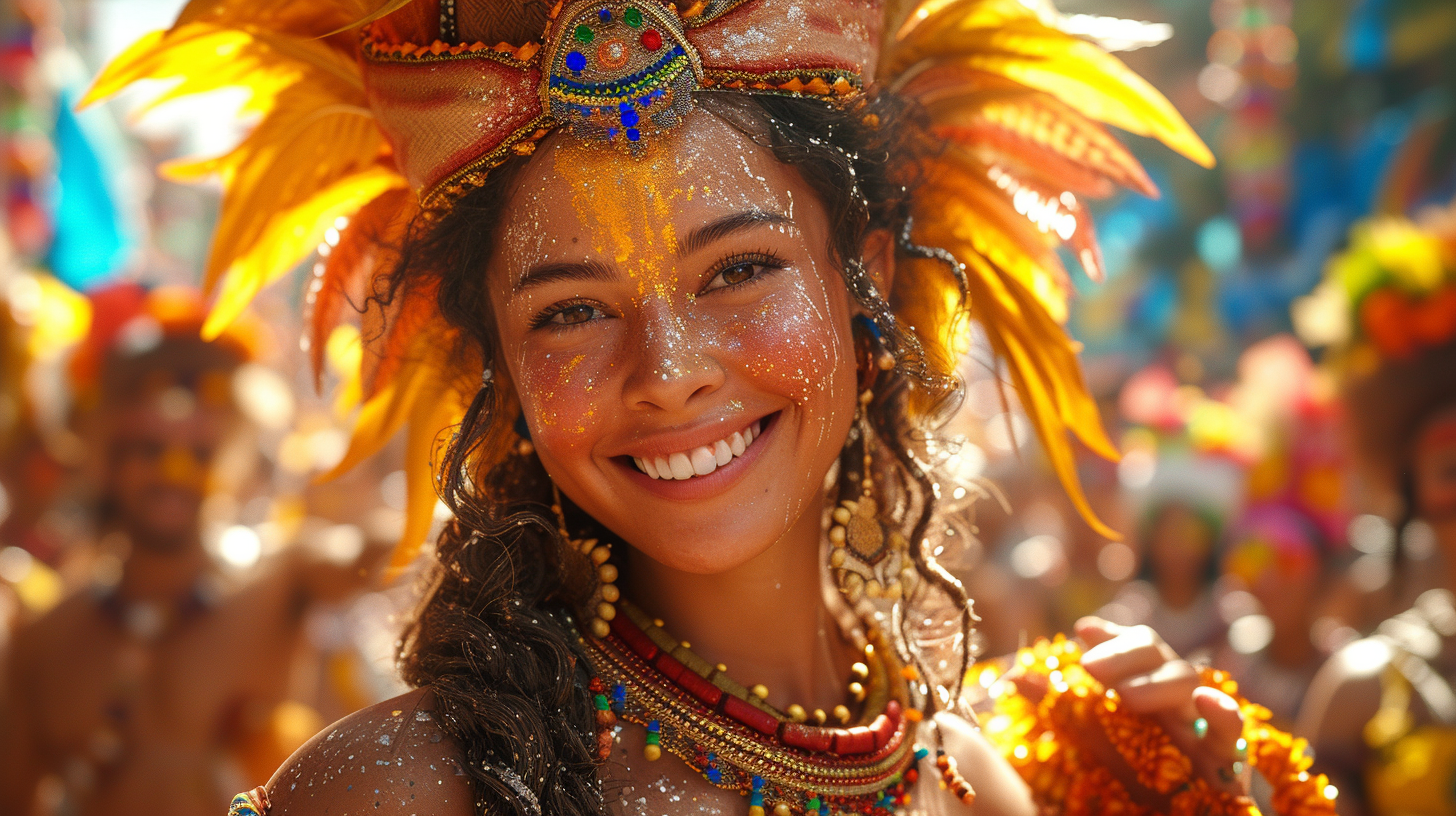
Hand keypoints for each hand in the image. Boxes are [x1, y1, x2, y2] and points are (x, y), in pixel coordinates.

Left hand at [1076, 616, 1248, 795]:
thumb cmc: (1134, 783)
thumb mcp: (1090, 743)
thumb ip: (1058, 708)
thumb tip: (1015, 675)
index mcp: (1143, 690)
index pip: (1134, 647)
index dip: (1113, 636)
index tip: (1084, 631)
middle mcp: (1171, 700)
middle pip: (1157, 653)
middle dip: (1124, 653)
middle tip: (1090, 667)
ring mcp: (1198, 725)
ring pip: (1188, 680)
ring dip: (1156, 681)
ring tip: (1125, 696)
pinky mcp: (1226, 761)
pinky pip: (1232, 733)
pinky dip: (1224, 714)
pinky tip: (1207, 700)